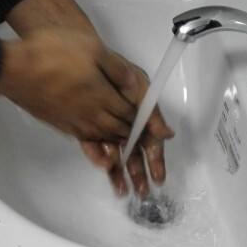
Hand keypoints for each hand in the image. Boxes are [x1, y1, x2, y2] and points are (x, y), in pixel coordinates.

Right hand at [0, 26, 139, 140]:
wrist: (14, 68)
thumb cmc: (51, 53)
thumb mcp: (92, 48)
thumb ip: (116, 68)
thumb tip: (132, 83)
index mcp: (102, 95)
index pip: (128, 111)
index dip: (142, 118)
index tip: (150, 124)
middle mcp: (90, 113)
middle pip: (117, 128)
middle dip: (131, 133)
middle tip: (140, 137)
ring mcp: (73, 121)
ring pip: (100, 136)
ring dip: (114, 140)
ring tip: (122, 141)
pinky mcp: (58, 123)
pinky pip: (82, 137)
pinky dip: (94, 142)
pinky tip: (94, 137)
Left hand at [81, 60, 173, 195]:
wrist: (79, 54)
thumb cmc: (113, 66)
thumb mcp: (137, 83)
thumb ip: (150, 110)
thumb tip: (166, 133)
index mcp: (140, 112)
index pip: (151, 140)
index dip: (155, 158)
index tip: (157, 175)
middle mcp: (125, 122)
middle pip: (135, 151)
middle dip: (140, 172)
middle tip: (143, 191)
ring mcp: (107, 126)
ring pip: (117, 153)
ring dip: (121, 172)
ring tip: (124, 191)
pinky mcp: (87, 129)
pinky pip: (95, 147)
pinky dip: (100, 159)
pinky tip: (106, 171)